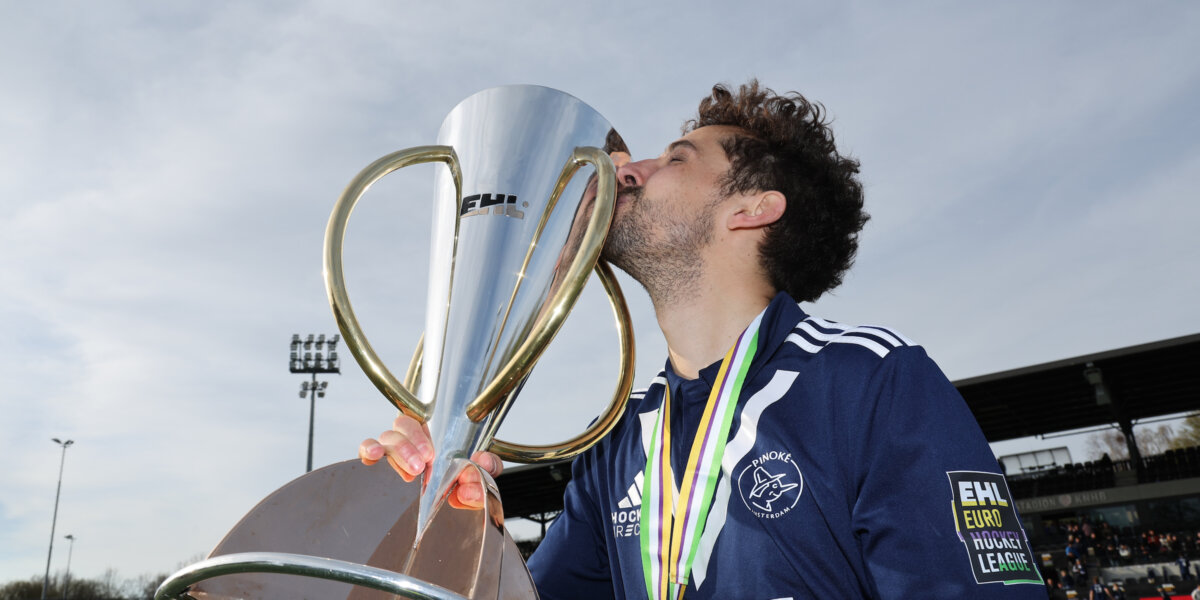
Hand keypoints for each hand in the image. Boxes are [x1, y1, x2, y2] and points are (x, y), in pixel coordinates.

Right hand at [359, 414, 502, 507]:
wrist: (460, 491)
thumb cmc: (468, 475)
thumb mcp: (484, 470)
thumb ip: (488, 466)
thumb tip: (479, 462)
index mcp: (440, 429)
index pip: (428, 418)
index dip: (424, 435)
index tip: (430, 455)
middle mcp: (417, 435)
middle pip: (403, 424)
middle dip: (410, 445)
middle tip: (422, 464)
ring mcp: (399, 447)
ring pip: (388, 437)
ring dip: (397, 452)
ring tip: (411, 471)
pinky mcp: (383, 459)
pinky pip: (368, 448)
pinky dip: (368, 450)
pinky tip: (374, 456)